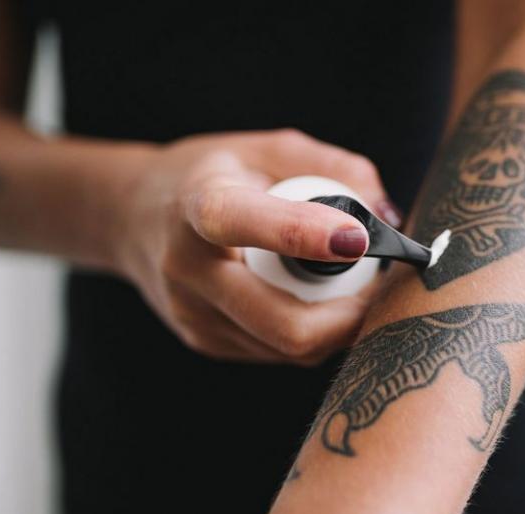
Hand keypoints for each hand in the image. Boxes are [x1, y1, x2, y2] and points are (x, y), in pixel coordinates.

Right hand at [116, 129, 400, 364]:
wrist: (137, 219)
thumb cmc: (216, 176)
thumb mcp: (267, 150)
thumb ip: (331, 167)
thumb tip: (387, 218)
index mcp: (195, 206)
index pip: (239, 221)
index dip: (300, 234)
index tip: (359, 239)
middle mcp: (187, 269)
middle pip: (280, 321)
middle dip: (350, 313)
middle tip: (385, 286)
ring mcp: (193, 315)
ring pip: (288, 347)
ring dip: (339, 327)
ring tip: (357, 290)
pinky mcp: (205, 342)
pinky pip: (278, 352)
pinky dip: (314, 334)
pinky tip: (320, 303)